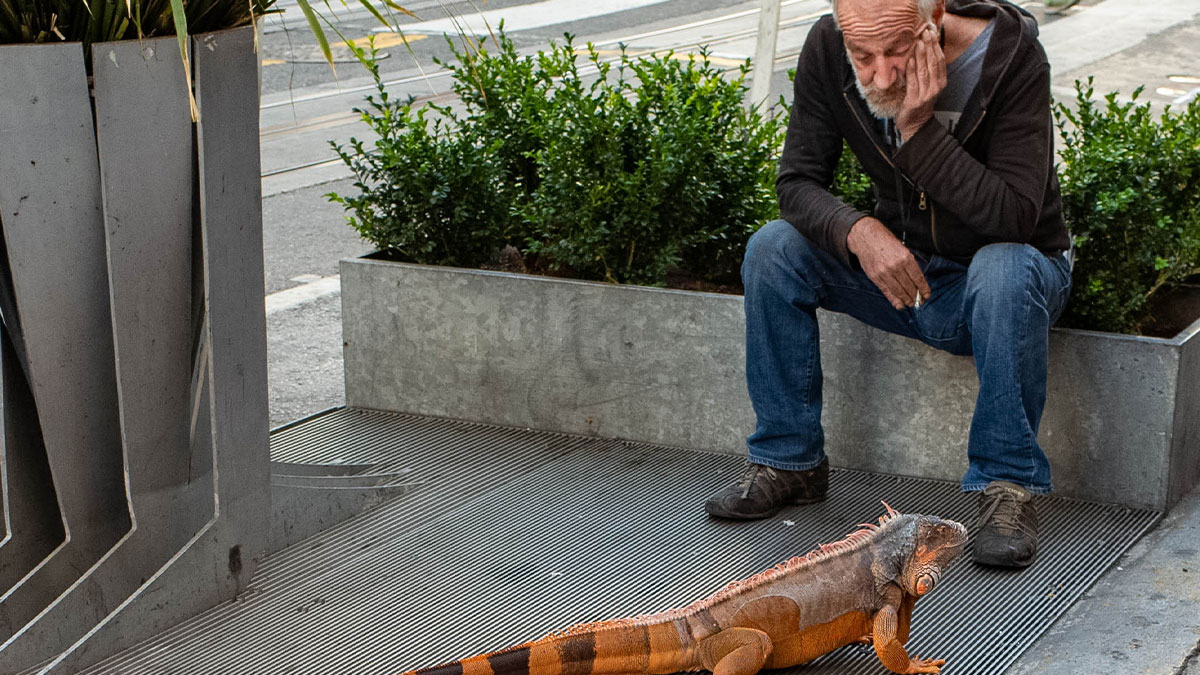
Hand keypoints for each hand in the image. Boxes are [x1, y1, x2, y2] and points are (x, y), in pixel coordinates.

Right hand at [847, 217, 930, 309]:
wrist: (865, 237)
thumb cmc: (885, 241)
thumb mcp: (902, 248)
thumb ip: (909, 263)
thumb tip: (916, 279)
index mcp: (905, 258)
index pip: (918, 278)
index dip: (923, 288)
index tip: (926, 294)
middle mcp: (895, 266)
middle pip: (909, 286)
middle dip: (916, 296)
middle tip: (920, 301)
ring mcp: (884, 273)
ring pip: (899, 291)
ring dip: (906, 300)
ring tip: (911, 304)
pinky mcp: (875, 277)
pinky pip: (886, 291)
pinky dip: (894, 300)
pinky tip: (900, 305)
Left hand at [896, 22, 946, 140]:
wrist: (915, 125)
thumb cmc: (919, 102)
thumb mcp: (926, 85)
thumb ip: (926, 70)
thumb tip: (922, 49)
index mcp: (940, 82)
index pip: (940, 60)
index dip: (936, 46)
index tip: (932, 32)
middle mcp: (936, 87)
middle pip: (934, 63)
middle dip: (930, 47)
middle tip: (926, 33)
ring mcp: (926, 94)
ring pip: (925, 71)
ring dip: (922, 56)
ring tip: (919, 42)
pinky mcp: (915, 100)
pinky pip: (914, 82)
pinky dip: (912, 71)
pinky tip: (910, 60)